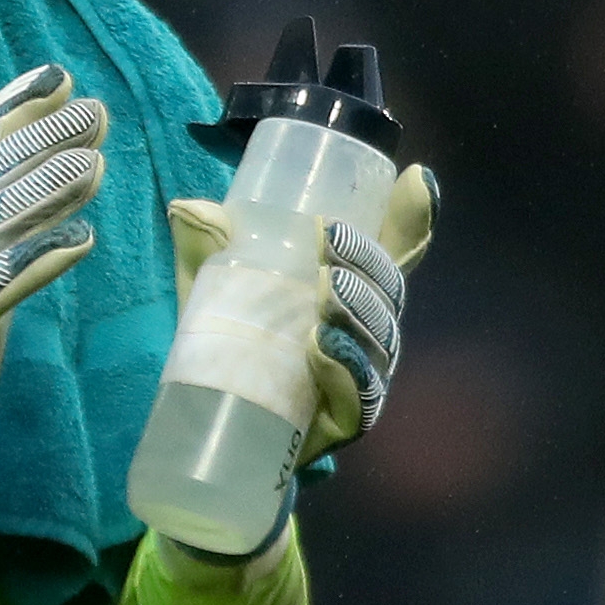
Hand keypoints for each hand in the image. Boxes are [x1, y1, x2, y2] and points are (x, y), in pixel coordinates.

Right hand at [0, 65, 107, 526]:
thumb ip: (6, 193)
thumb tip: (58, 141)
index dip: (14, 105)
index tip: (58, 77)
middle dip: (45, 137)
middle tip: (97, 113)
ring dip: (48, 190)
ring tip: (97, 167)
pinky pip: (2, 283)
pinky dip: (41, 260)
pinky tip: (82, 242)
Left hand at [165, 162, 436, 462]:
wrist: (212, 422)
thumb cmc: (226, 339)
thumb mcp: (213, 285)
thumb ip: (206, 245)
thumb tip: (189, 208)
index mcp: (350, 290)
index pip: (396, 251)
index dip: (415, 217)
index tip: (414, 180)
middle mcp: (366, 332)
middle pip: (389, 293)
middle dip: (368, 262)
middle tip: (328, 239)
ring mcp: (360, 379)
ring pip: (381, 342)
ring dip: (359, 311)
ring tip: (326, 288)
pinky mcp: (344, 424)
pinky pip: (360, 399)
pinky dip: (345, 369)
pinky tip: (321, 346)